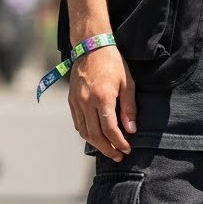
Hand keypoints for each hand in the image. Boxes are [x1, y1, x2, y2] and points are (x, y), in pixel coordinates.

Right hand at [68, 46, 136, 160]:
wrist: (91, 47)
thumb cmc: (113, 63)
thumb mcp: (127, 83)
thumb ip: (129, 108)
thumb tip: (131, 130)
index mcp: (103, 98)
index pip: (110, 130)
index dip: (119, 143)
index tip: (127, 149)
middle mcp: (87, 102)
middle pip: (96, 135)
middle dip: (108, 149)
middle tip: (118, 156)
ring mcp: (77, 102)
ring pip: (84, 132)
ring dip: (96, 144)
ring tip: (108, 149)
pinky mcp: (71, 100)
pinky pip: (77, 123)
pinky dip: (86, 134)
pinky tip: (96, 137)